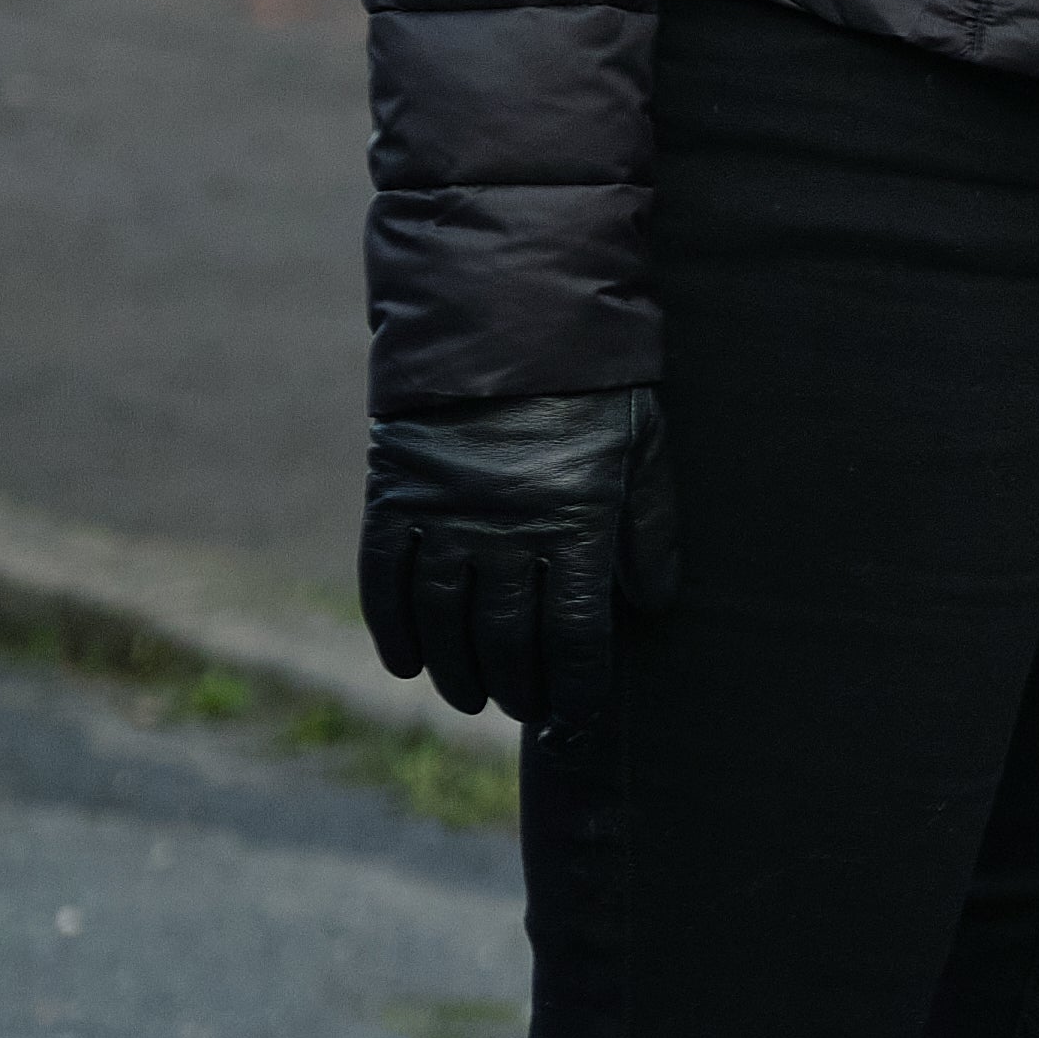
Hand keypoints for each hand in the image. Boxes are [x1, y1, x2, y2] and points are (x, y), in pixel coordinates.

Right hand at [359, 387, 679, 735]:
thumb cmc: (593, 385)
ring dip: (457, 671)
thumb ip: (650, 525)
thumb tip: (653, 602)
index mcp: (576, 520)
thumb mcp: (642, 444)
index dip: (576, 685)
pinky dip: (393, 630)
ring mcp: (445, 518)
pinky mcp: (396, 500)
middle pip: (506, 638)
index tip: (577, 718)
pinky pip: (385, 583)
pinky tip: (408, 665)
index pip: (577, 632)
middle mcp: (505, 530)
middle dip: (518, 686)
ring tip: (472, 699)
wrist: (506, 318)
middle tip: (526, 709)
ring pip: (443, 621)